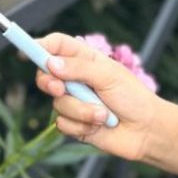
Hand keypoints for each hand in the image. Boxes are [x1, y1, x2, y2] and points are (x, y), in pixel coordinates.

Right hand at [34, 33, 163, 160]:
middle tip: (60, 88)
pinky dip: (81, 126)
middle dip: (50, 82)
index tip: (29, 50)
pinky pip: (63, 124)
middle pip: (45, 73)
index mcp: (82, 59)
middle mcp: (74, 78)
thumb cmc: (133, 97)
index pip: (55, 45)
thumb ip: (78, 68)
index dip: (40, 45)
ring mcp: (73, 101)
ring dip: (80, 110)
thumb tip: (50, 63)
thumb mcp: (108, 75)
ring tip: (101, 114)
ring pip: (56, 102)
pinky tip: (97, 126)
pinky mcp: (75, 123)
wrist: (147, 132)